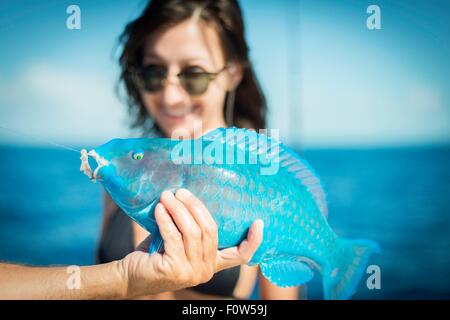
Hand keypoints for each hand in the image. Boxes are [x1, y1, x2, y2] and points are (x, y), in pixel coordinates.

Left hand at [119, 189, 263, 298]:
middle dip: (195, 206)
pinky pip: (173, 236)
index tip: (258, 222)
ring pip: (192, 231)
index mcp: (213, 263)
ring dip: (179, 209)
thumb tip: (194, 195)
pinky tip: (159, 208)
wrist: (132, 275)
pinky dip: (166, 219)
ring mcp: (192, 272)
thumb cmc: (157, 253)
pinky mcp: (174, 269)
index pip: (240, 255)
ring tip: (168, 196)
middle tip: (181, 192)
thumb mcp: (180, 241)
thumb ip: (192, 227)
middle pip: (210, 230)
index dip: (253, 240)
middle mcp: (206, 270)